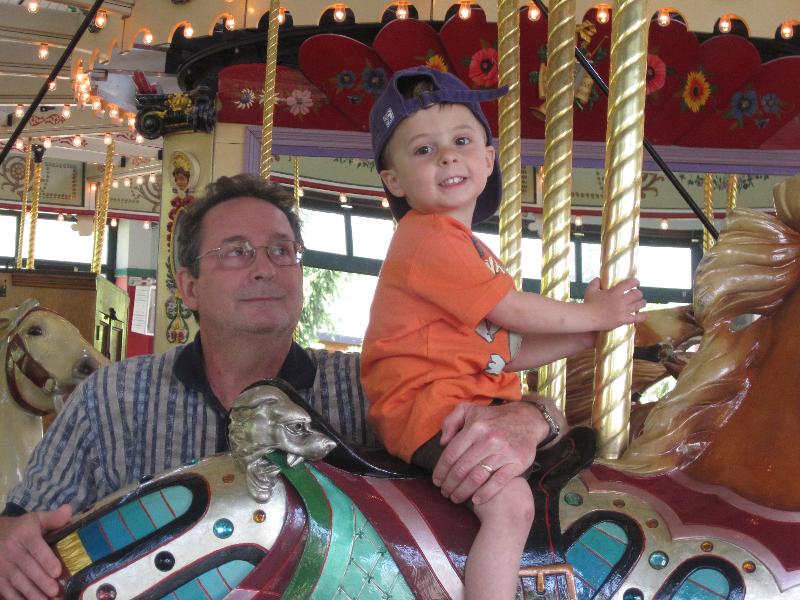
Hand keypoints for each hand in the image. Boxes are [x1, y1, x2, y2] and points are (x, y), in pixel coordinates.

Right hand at [0, 505, 71, 599]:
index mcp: (24, 535)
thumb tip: (69, 510)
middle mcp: (12, 550)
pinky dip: (17, 599)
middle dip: (41, 580)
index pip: (36, 548)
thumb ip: (53, 518)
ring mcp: (2, 566)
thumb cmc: (20, 528)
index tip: (57, 571)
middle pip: (27, 567)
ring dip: (31, 593)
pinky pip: (6, 590)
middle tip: (55, 591)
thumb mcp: (35, 519)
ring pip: (17, 581)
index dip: (46, 560)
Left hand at [432, 400, 558, 505]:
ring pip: (477, 477)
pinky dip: (485, 493)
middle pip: (462, 468)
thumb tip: (442, 442)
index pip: (451, 454)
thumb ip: (451, 421)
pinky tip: (476, 500)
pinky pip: (498, 482)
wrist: (527, 420)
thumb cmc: (493, 418)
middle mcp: (488, 439)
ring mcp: (504, 452)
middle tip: (444, 492)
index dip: (441, 470)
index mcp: (475, 427)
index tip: (436, 481)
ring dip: (463, 491)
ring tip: (456, 498)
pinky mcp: (517, 462)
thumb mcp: (470, 410)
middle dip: (449, 484)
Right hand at [584, 277, 646, 329]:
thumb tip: (599, 278)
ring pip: (639, 305)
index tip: (637, 282)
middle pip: (637, 294)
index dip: (635, 281)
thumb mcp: (590, 290)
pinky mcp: (623, 320)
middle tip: (637, 294)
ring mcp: (623, 311)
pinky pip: (637, 318)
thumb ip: (595, 282)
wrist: (588, 317)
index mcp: (615, 292)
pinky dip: (642, 316)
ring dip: (642, 303)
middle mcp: (622, 300)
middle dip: (638, 293)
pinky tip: (645, 315)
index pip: (629, 283)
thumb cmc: (589, 303)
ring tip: (642, 303)